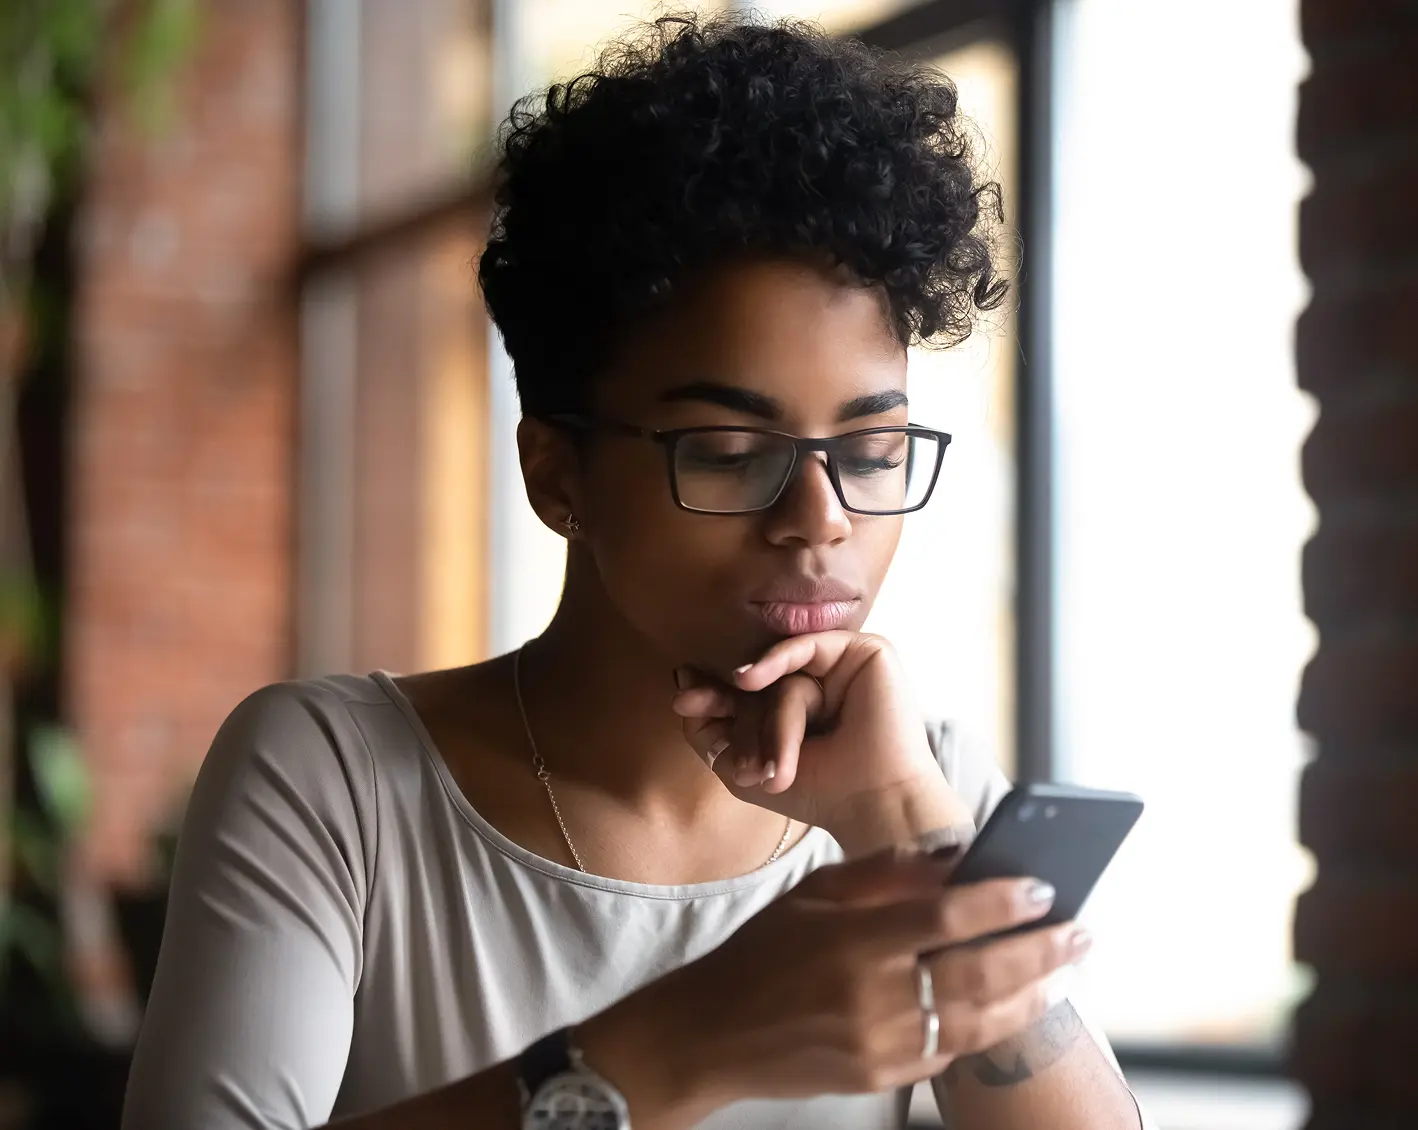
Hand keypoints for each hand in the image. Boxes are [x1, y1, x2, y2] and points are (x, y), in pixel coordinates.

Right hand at [580, 847, 1089, 1120]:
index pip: (948, 917)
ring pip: (978, 1020)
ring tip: (1064, 972)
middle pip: (979, 972)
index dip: (1003, 903)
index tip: (1044, 887)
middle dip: (1041, 951)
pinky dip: (987, 1025)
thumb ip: (884, 876)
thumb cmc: (763, 952)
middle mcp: (872, 996)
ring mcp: (879, 1044)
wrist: (714, 1033)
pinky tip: (1012, 1005)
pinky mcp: (881, 1078)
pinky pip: (949, 1049)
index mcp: (853, 940)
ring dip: (1031, 994)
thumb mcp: (814, 895)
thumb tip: (954, 861)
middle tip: (1081, 931)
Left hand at [672, 631, 974, 844]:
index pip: (748, 691)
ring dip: (768, 721)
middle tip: (698, 718)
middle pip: (760, 681)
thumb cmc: (816, 792)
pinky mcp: (866, 651)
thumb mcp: (742, 767)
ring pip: (784, 675)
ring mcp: (843, 666)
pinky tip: (747, 679)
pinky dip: (775, 661)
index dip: (712, 695)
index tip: (681, 702)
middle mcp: (821, 682)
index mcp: (799, 707)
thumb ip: (709, 730)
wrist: (872, 803)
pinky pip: (807, 645)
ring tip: (767, 770)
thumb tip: (681, 678)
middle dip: (729, 707)